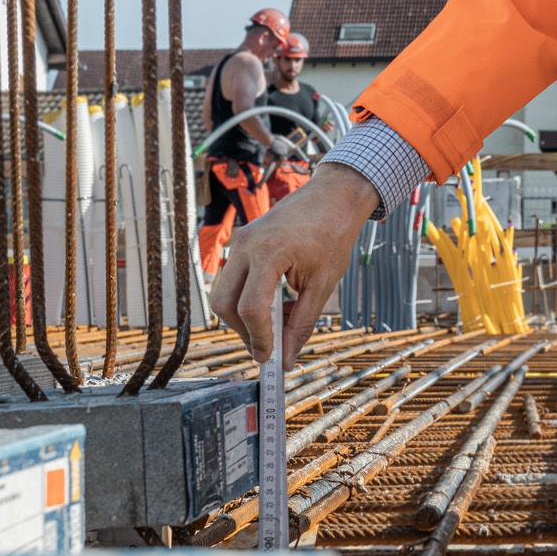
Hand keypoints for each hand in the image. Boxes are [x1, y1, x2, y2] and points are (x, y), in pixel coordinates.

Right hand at [209, 164, 379, 362]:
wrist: (333, 197)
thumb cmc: (333, 234)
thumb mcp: (323, 284)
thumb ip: (301, 324)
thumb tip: (285, 358)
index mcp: (269, 251)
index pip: (251, 308)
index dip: (259, 338)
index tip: (269, 358)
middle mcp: (246, 245)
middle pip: (225, 304)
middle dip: (243, 332)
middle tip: (268, 347)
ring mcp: (240, 241)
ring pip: (224, 294)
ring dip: (246, 317)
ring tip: (281, 322)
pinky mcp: (241, 242)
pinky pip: (234, 280)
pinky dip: (249, 299)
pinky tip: (279, 304)